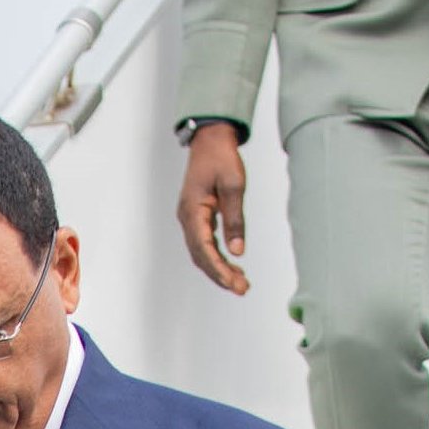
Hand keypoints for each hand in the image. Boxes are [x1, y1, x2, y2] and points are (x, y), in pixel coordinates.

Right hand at [176, 123, 250, 296]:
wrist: (210, 140)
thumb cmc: (220, 157)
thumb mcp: (234, 185)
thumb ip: (235, 219)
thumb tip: (237, 250)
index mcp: (193, 211)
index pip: (204, 249)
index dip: (218, 269)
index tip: (234, 282)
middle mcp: (187, 219)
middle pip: (201, 257)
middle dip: (220, 275)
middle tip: (241, 288)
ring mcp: (190, 220)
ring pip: (202, 253)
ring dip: (219, 269)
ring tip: (240, 281)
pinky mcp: (197, 218)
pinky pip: (205, 244)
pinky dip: (217, 257)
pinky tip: (231, 265)